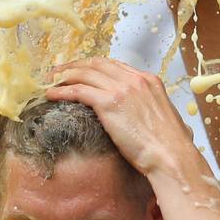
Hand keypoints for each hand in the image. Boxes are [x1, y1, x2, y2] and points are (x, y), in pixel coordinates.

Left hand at [45, 58, 197, 178]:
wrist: (170, 156)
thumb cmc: (168, 146)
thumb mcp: (162, 117)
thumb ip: (148, 108)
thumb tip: (142, 116)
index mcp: (149, 81)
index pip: (114, 65)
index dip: (92, 67)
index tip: (78, 71)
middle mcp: (136, 80)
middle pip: (97, 64)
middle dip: (74, 65)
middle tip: (57, 72)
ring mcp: (123, 89)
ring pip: (85, 73)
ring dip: (64, 75)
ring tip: (49, 81)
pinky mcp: (110, 103)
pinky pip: (79, 91)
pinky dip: (62, 91)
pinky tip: (51, 95)